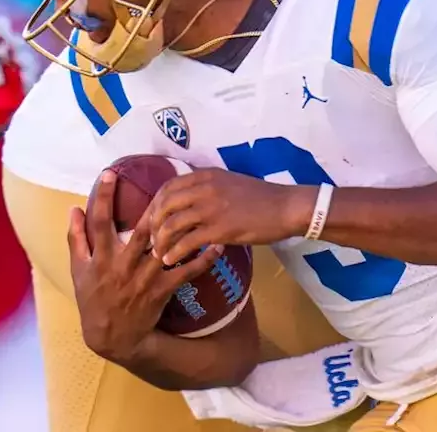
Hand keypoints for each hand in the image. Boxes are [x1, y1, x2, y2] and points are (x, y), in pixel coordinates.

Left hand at [0, 15, 33, 142]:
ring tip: (19, 60)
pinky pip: (30, 86)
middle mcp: (5, 58)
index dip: (1, 28)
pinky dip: (28, 81)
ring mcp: (16, 76)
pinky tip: (23, 78)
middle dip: (16, 45)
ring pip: (28, 64)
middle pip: (18, 45)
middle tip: (11, 46)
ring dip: (25, 61)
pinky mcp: (22, 94)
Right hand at [69, 170, 219, 361]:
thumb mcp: (79, 270)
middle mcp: (122, 265)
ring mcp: (144, 278)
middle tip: (164, 183)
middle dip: (150, 208)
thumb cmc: (94, 298)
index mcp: (101, 257)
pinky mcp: (161, 290)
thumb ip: (77, 238)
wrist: (111, 336)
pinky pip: (186, 273)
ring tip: (200, 209)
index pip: (99, 222)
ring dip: (184, 231)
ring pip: (166, 249)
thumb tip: (75, 208)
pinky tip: (217, 246)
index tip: (109, 174)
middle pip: (138, 231)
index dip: (103, 198)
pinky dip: (203, 260)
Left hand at [148, 168, 309, 265]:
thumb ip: (208, 188)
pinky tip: (171, 260)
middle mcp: (204, 189)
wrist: (286, 207)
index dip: (154, 204)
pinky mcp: (219, 229)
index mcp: (206, 176)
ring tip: (159, 253)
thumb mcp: (230, 182)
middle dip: (152, 225)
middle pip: (164, 205)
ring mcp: (211, 209)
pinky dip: (175, 252)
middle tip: (150, 240)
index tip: (150, 219)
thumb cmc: (262, 197)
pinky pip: (187, 242)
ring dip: (160, 241)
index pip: (167, 187)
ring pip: (171, 225)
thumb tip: (188, 202)